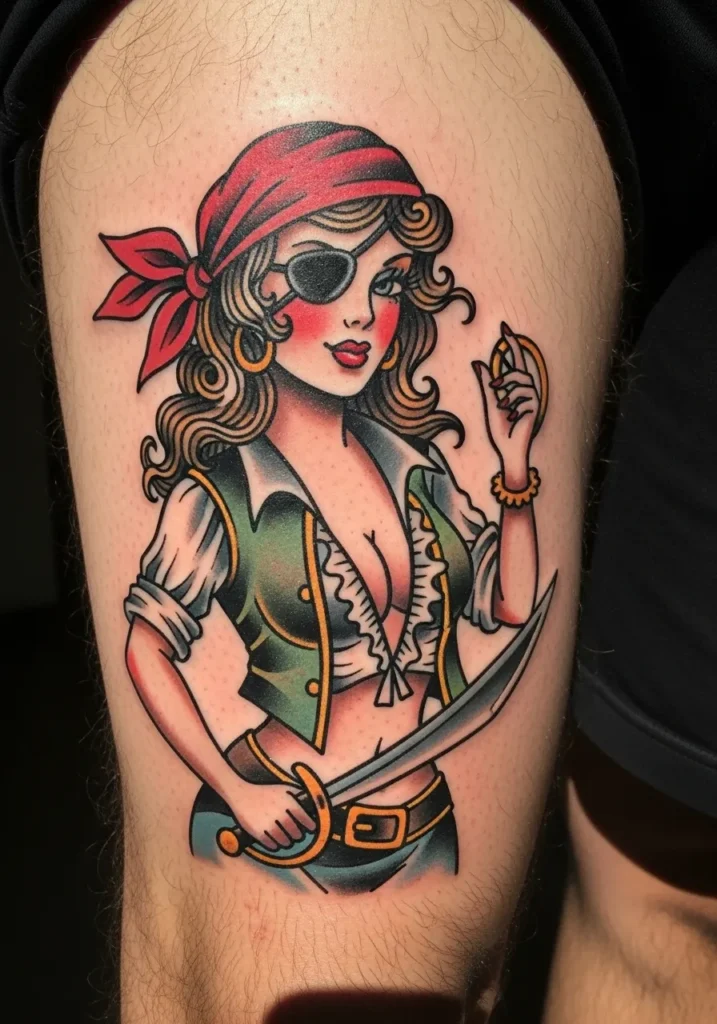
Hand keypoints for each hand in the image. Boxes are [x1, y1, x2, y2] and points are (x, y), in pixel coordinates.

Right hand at [227, 779, 316, 851]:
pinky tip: (276, 843)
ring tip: (288, 841)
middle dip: (299, 835)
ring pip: (285, 842)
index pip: (306, 820)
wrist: (242, 794)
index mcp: (288, 802)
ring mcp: (268, 824)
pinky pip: (272, 846)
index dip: (310, 826)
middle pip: (297, 833)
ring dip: (288, 842)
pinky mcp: (258, 832)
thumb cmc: (266, 792)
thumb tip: (316, 806)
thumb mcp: (284, 789)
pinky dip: (275, 846)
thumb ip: (299, 797)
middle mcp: (280, 813)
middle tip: (298, 835)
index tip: (310, 829)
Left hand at [473, 322, 539, 476]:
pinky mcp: (537, 407)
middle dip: (508, 372)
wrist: (508, 451)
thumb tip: (477, 362)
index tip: (504, 326)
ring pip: (522, 381)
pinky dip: (515, 406)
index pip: (514, 359)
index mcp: (514, 386)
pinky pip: (526, 397)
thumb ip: (486, 383)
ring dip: (508, 393)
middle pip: (520, 368)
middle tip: (494, 385)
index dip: (510, 343)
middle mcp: (526, 389)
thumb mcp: (489, 403)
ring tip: (502, 408)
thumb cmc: (499, 430)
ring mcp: (533, 397)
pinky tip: (512, 418)